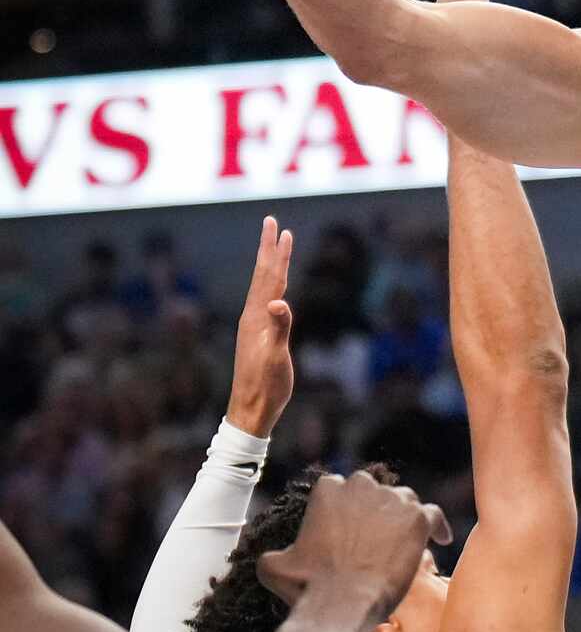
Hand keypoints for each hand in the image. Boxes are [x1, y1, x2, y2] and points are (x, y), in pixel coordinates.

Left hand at [226, 216, 293, 437]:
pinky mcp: (259, 335)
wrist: (251, 409)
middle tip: (272, 222)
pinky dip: (274, 286)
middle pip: (263, 275)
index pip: (268, 276)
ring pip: (265, 286)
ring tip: (277, 247)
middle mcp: (253, 316)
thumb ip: (279, 328)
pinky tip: (276, 287)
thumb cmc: (267, 386)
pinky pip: (267, 300)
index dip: (274, 252)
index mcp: (257, 317)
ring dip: (272, 264)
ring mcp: (254, 325)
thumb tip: (279, 301)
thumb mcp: (276, 357)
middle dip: (269, 248)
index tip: (278, 227)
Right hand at [257, 470, 450, 614]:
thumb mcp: (274, 567)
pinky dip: (437, 527)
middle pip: (374, 491)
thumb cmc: (307, 587)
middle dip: (373, 509)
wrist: (342, 601)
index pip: (340, 489)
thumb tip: (270, 556)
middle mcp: (362, 487)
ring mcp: (392, 500)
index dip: (344, 510)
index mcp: (328, 490)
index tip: (346, 528)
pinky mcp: (417, 517)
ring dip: (403, 517)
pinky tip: (440, 541)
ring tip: (403, 541)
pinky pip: (434, 515)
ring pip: (404, 501)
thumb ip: (273, 552)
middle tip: (373, 537)